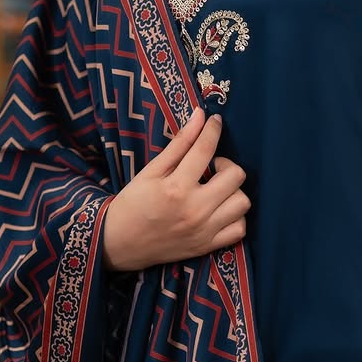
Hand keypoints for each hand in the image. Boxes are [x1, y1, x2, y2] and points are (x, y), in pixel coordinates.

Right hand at [102, 107, 250, 270]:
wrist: (119, 243)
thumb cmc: (133, 203)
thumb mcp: (150, 171)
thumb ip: (179, 143)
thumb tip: (200, 115)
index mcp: (176, 187)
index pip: (205, 149)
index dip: (213, 129)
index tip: (215, 122)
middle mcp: (194, 209)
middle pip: (235, 176)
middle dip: (226, 164)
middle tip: (211, 167)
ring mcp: (203, 230)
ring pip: (242, 202)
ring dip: (233, 191)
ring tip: (217, 189)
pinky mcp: (207, 246)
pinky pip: (240, 229)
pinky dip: (235, 217)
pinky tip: (221, 210)